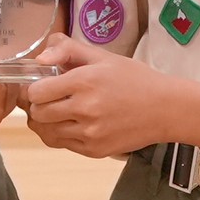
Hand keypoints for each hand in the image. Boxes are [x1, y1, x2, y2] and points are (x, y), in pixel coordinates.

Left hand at [22, 38, 189, 162]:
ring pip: (46, 132)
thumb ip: (68, 50)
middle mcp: (85, 109)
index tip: (40, 85)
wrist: (166, 109)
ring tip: (56, 112)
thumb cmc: (134, 79)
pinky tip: (70, 123)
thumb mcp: (103, 56)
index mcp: (85, 81)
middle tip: (46, 99)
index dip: (33, 88)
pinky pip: (61, 144)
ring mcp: (89, 133)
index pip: (37, 92)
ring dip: (45, 122)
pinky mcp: (94, 150)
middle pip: (38, 113)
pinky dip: (59, 134)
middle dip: (37, 105)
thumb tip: (39, 57)